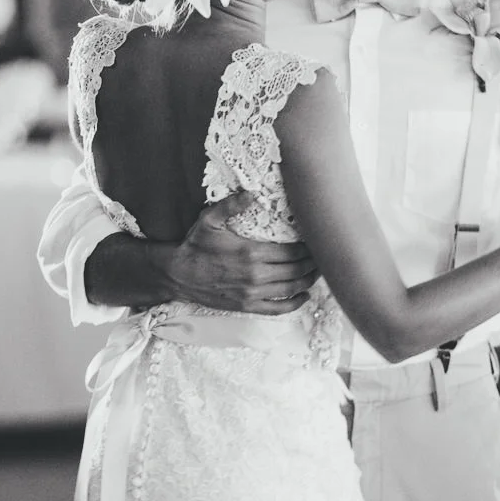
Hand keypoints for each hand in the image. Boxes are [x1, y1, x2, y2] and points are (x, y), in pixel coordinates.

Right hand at [166, 191, 319, 313]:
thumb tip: (252, 192)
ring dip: (308, 281)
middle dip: (313, 263)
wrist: (177, 274)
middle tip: (322, 256)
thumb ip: (232, 205)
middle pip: (296, 270)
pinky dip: (294, 303)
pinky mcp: (247, 306)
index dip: (308, 248)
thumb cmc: (194, 245)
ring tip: (317, 273)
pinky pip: (278, 308)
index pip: (291, 251)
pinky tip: (304, 296)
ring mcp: (253, 293)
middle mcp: (256, 275)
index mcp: (251, 252)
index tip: (316, 242)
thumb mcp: (209, 219)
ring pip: (291, 288)